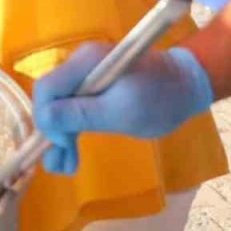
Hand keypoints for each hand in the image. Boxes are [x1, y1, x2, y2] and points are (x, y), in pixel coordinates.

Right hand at [33, 43, 214, 174]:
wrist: (188, 85)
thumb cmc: (161, 99)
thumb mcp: (122, 113)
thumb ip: (81, 114)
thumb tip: (43, 119)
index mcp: (86, 62)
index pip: (46, 88)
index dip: (47, 119)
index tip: (64, 145)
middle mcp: (80, 64)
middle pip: (51, 99)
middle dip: (53, 134)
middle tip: (63, 168)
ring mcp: (86, 74)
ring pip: (60, 106)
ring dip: (61, 136)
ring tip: (66, 168)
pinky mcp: (94, 86)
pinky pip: (74, 106)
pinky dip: (73, 129)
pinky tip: (72, 154)